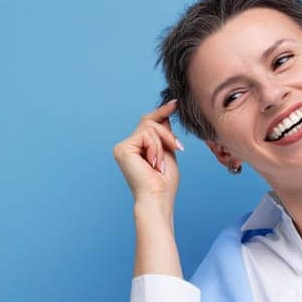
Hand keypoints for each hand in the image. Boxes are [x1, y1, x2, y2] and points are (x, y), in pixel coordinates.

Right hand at [113, 98, 184, 219]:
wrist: (158, 198)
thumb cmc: (164, 182)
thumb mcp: (167, 152)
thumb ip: (164, 134)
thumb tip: (165, 113)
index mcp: (136, 147)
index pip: (148, 123)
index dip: (161, 111)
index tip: (175, 103)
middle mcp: (126, 146)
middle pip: (149, 122)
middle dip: (166, 134)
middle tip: (177, 148)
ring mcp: (123, 147)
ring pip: (149, 128)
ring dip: (163, 144)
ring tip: (161, 164)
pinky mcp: (123, 149)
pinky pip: (146, 135)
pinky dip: (156, 148)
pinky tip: (154, 163)